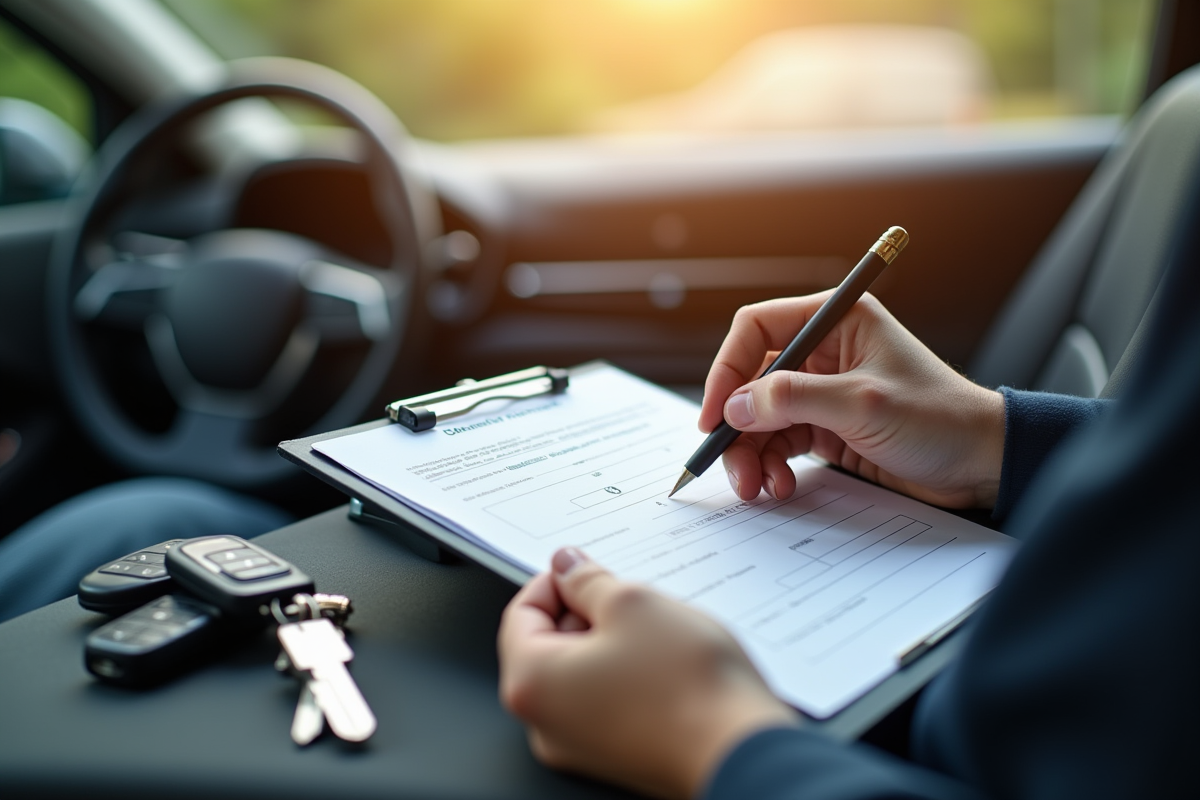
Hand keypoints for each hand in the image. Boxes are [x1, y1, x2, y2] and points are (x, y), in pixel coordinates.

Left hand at [498, 548, 797, 798]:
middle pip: (548, 645)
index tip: (585, 568)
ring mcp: (581, 746)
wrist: (743, 752)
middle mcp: (545, 724)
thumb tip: (568, 567)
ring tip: (657, 631)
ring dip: (612, 641)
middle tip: (630, 598)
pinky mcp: (617, 755)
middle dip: (586, 612)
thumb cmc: (688, 686)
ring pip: (582, 672)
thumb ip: (588, 580)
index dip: (555, 581)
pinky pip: (607, 700)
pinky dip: (628, 673)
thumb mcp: (632, 603)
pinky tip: (667, 663)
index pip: (520, 613)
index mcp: (532, 684)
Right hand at [699, 292, 1003, 508]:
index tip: (716, 413)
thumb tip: (734, 407)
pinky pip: (781, 442)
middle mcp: (825, 351)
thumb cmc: (939, 418)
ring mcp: (824, 391)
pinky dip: (772, 465)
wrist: (981, 464)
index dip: (728, 368)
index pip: (757, 330)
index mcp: (836, 320)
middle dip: (737, 425)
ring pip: (761, 417)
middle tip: (731, 465)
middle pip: (752, 380)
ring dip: (752, 453)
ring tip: (757, 486)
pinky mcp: (828, 427)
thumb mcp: (862, 404)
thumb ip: (793, 400)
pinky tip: (780, 485)